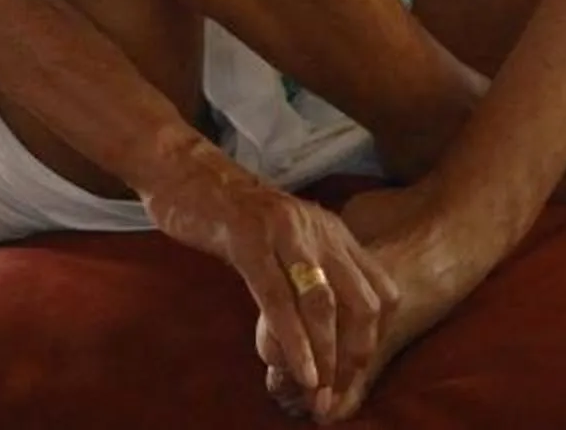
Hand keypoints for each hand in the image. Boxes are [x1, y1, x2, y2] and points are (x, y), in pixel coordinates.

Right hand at [140, 142, 394, 420]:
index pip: (380, 292)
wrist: (185, 170)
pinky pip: (278, 299)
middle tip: (338, 395)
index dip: (375, 340)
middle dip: (355, 356)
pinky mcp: (248, 239)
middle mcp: (319, 228)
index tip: (355, 377)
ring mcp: (285, 231)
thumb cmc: (234, 214)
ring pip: (322, 305)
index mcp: (333, 230)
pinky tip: (300, 371)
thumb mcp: (287, 240)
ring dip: (325, 357)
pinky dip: (294, 342)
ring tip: (319, 394)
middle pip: (362, 302)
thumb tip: (326, 333)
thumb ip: (309, 273)